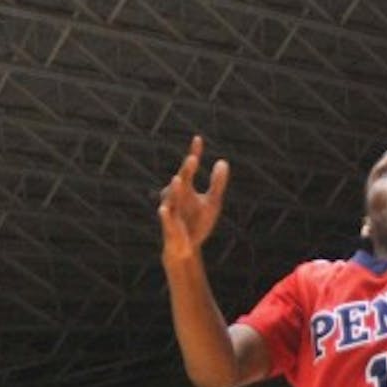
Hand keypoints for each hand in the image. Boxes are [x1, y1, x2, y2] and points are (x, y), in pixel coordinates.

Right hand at [158, 135, 228, 268]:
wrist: (186, 248)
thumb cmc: (198, 223)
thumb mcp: (212, 202)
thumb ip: (217, 183)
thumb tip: (223, 161)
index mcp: (186, 188)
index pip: (189, 168)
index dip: (194, 153)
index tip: (198, 138)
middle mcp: (176, 196)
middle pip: (181, 180)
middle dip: (186, 170)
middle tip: (193, 158)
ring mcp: (172, 211)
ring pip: (171, 198)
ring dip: (175, 189)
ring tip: (179, 179)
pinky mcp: (169, 227)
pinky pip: (166, 220)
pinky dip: (165, 215)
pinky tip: (163, 209)